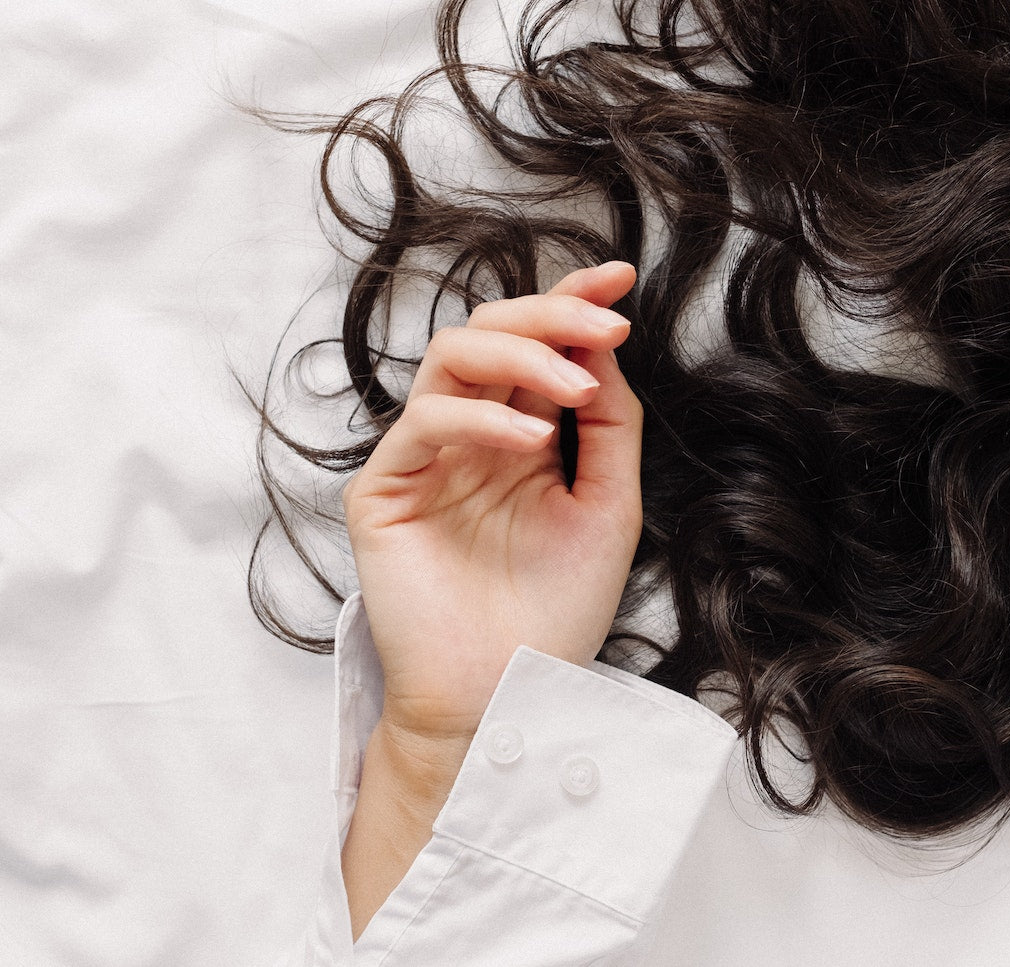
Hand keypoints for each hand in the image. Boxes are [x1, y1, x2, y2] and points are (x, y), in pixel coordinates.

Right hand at [342, 262, 642, 743]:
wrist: (505, 697)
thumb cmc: (554, 611)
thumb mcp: (606, 507)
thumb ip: (607, 428)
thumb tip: (603, 349)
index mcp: (518, 437)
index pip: (537, 349)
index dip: (570, 303)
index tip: (618, 279)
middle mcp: (470, 437)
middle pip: (492, 334)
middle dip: (550, 315)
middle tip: (604, 320)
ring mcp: (425, 459)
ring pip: (451, 359)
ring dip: (519, 353)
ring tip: (576, 383)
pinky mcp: (385, 490)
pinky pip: (425, 425)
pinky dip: (481, 419)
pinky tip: (530, 440)